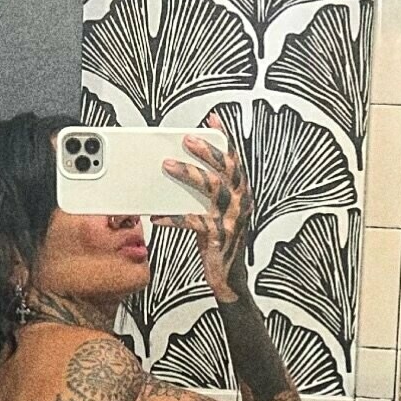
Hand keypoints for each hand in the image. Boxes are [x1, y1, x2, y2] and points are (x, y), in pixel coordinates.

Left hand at [152, 112, 252, 301]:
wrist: (228, 279)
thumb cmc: (220, 244)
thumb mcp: (215, 214)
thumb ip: (205, 194)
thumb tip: (180, 172)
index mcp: (241, 194)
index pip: (235, 160)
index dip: (225, 139)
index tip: (212, 121)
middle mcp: (241, 203)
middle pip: (226, 169)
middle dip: (206, 151)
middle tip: (187, 139)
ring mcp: (231, 219)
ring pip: (212, 188)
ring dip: (189, 174)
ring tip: (168, 166)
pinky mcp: (218, 236)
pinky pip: (194, 220)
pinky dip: (174, 216)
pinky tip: (158, 215)